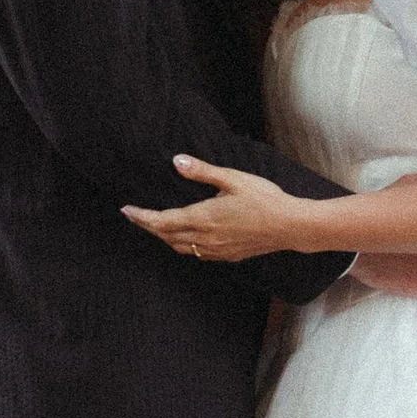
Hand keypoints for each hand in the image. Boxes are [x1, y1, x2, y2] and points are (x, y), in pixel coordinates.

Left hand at [124, 154, 313, 263]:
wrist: (290, 226)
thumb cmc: (264, 199)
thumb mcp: (233, 179)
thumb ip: (203, 171)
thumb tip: (177, 161)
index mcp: (203, 217)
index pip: (162, 221)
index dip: (141, 217)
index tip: (126, 211)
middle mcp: (205, 238)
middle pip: (167, 236)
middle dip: (148, 227)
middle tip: (135, 217)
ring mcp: (216, 250)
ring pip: (181, 248)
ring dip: (165, 238)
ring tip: (156, 227)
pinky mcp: (228, 256)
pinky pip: (197, 254)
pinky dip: (184, 246)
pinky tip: (187, 239)